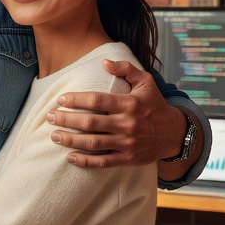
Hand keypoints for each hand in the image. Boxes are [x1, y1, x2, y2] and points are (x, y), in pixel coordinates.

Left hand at [46, 59, 189, 168]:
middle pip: (91, 123)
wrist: (174, 133)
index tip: (61, 99)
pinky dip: (85, 161)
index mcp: (130, 104)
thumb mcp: (146, 81)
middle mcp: (127, 124)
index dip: (77, 100)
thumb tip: (104, 62)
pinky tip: (69, 157)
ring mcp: (127, 144)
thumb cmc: (155, 104)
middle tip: (49, 117)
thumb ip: (126, 69)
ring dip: (71, 140)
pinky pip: (103, 162)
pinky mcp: (127, 159)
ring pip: (93, 143)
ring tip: (54, 136)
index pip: (98, 101)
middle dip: (67, 120)